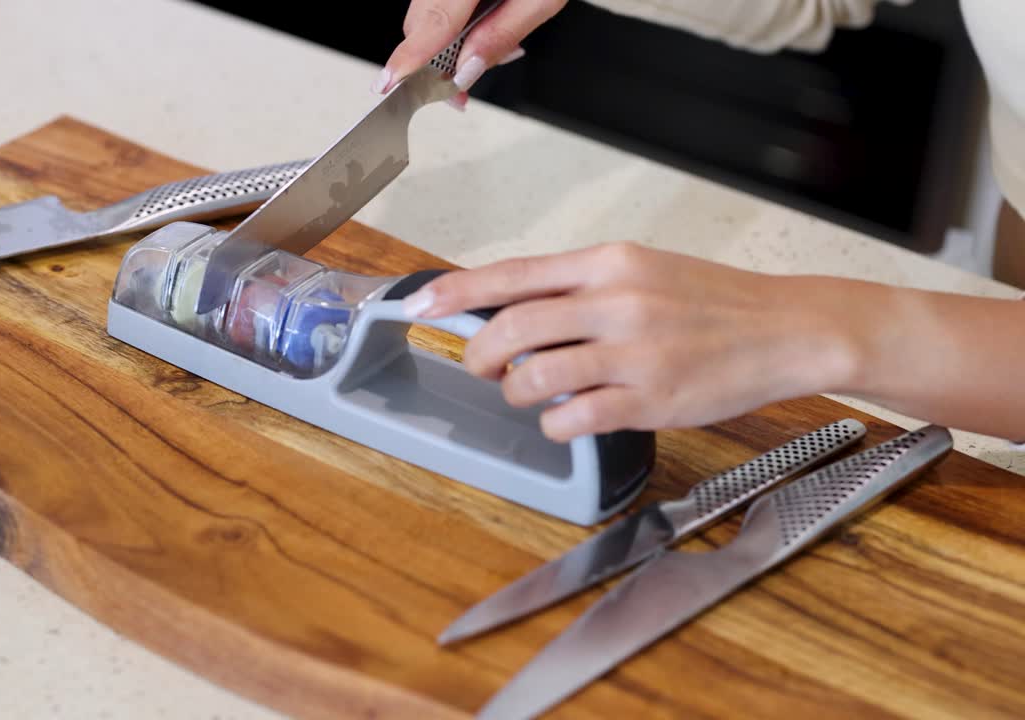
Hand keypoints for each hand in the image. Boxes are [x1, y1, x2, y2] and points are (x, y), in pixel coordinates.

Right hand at [373, 0, 565, 108]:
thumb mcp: (541, 0)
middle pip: (422, 20)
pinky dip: (454, 23)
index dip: (411, 57)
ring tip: (482, 55)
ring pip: (427, 13)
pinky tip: (483, 26)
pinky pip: (440, 1)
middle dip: (436, 60)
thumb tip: (466, 70)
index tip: (392, 82)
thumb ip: (501, 35)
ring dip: (446, 44)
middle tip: (459, 92)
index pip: (434, 20)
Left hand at [402, 243, 870, 440]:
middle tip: (479, 366)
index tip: (419, 305)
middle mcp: (617, 301)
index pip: (514, 274)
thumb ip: (579, 286)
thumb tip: (512, 304)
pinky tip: (565, 417)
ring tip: (528, 392)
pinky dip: (553, 422)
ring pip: (534, 376)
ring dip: (515, 391)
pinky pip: (571, 418)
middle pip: (512, 328)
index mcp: (610, 263)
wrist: (788, 328)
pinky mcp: (651, 400)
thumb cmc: (713, 302)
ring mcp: (634, 353)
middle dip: (478, 353)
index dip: (456, 292)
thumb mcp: (643, 271)